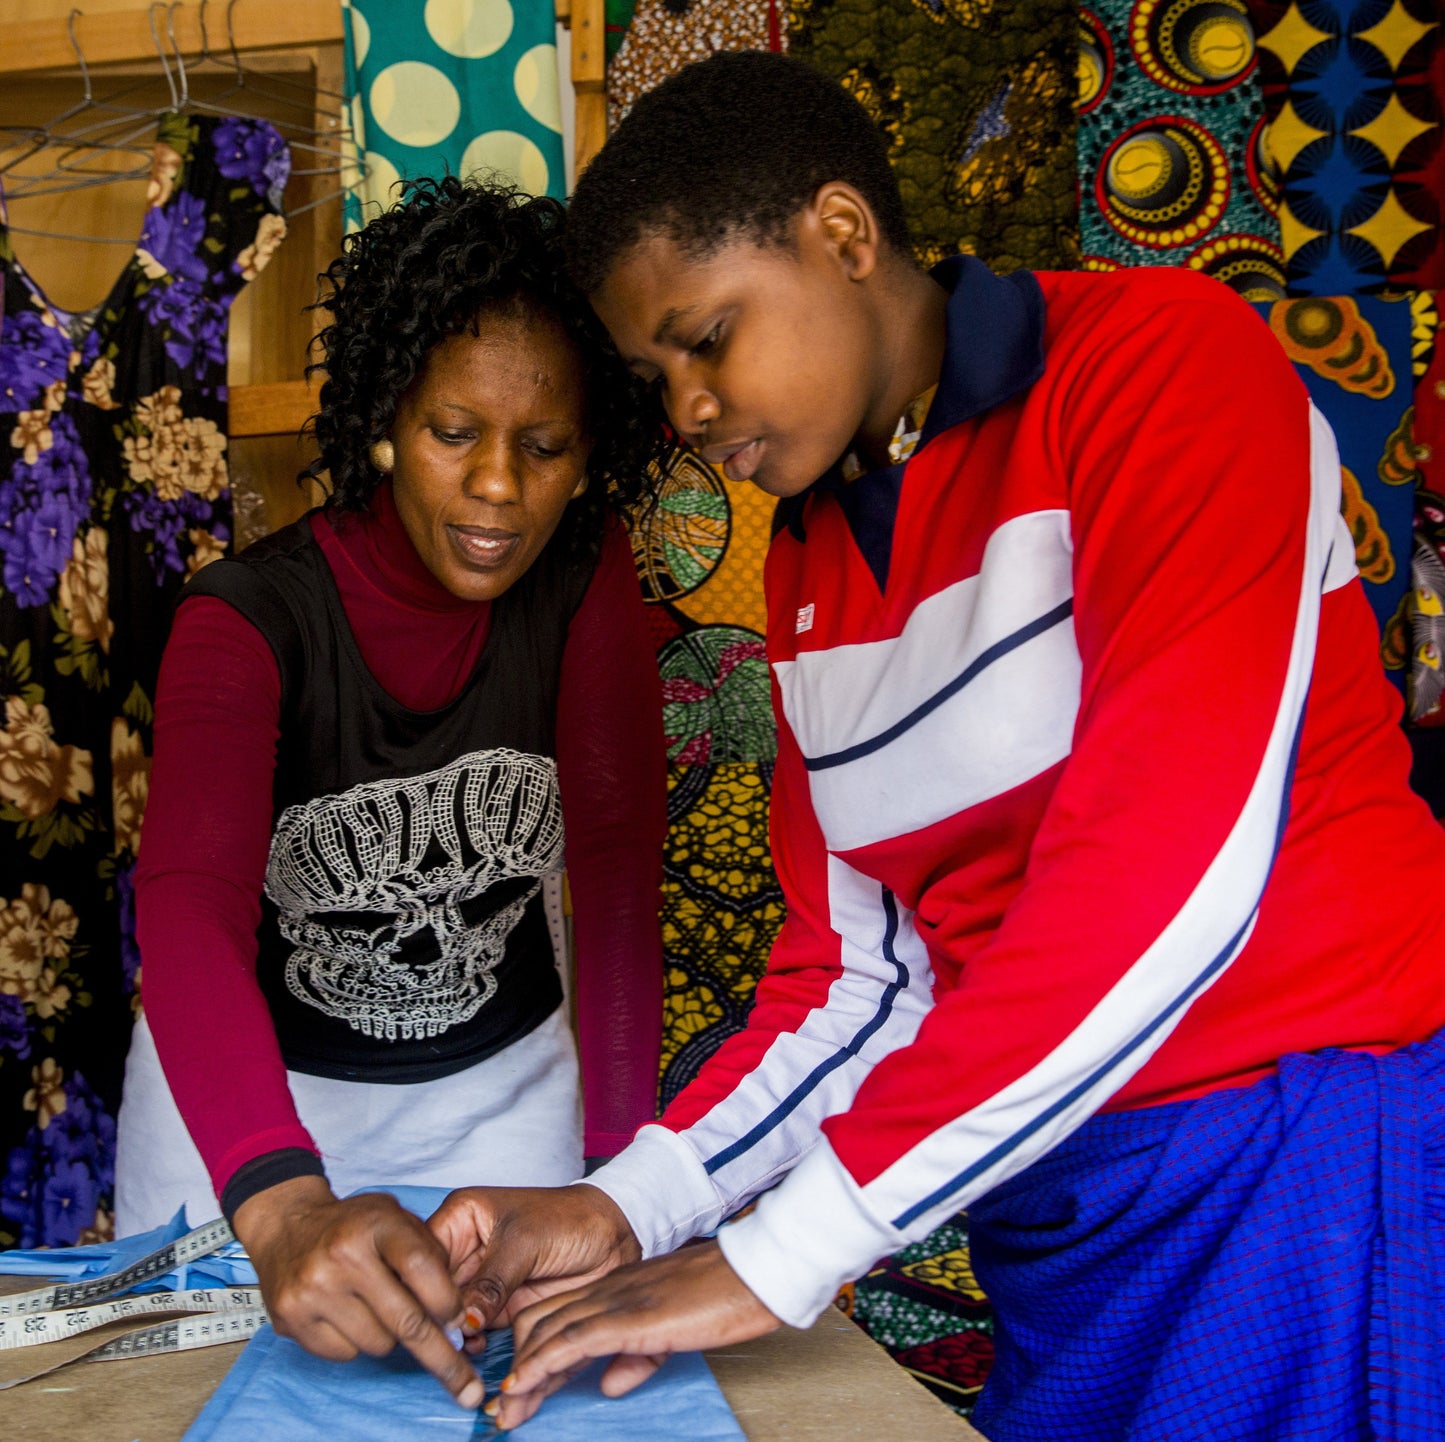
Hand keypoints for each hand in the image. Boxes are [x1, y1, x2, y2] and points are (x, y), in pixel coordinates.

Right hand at [233, 1176, 481, 1407]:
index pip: (422, 1267)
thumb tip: (453, 1315)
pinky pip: (345, 1354)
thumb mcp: (398, 1219)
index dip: (446, 1301)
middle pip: (406, 1320)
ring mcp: (315, 1288)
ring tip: (376, 1307)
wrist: (288, 1226)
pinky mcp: (292, 1317)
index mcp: (378, 1223)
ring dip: (389, 1335)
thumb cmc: (356, 1226)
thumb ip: (430, 1254)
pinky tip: (346, 1314)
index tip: (460, 1323)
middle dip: (441, 1356)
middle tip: (466, 1386)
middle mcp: (344, 1255)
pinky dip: (355, 1343)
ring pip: (378, 1343)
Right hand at [427, 1183, 640, 1335]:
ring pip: (449, 1313)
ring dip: (451, 1334)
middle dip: (433, 1315)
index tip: (423, 1309)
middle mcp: (464, 1248)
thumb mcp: (524, 1243)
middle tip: (442, 1335)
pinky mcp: (497, 1306)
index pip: (423, 1252)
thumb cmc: (569, 1220)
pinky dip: (471, 1343)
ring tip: (461, 1344)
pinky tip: (476, 1346)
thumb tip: (460, 1322)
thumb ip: (490, 1282)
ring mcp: (479, 1280)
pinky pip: (473, 1331)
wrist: (611, 1239)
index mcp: (462, 1216)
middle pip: (431, 1287)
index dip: (420, 1283)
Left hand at [489, 1240, 779, 1430]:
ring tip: (507, 1410)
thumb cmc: (723, 1298)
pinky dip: (541, 1365)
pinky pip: (571, 1340)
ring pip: (546, 1330)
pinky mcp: (627, 1316)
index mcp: (616, 1290)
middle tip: (504, 1409)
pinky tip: (525, 1385)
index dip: (531, 1355)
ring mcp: (614, 1300)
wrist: (752, 1274)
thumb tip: (610, 1383)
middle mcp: (606, 1290)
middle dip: (517, 1367)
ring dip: (521, 1374)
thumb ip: (638, 1356)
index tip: (517, 1391)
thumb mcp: (672, 1332)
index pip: (556, 1317)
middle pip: (538, 1322)